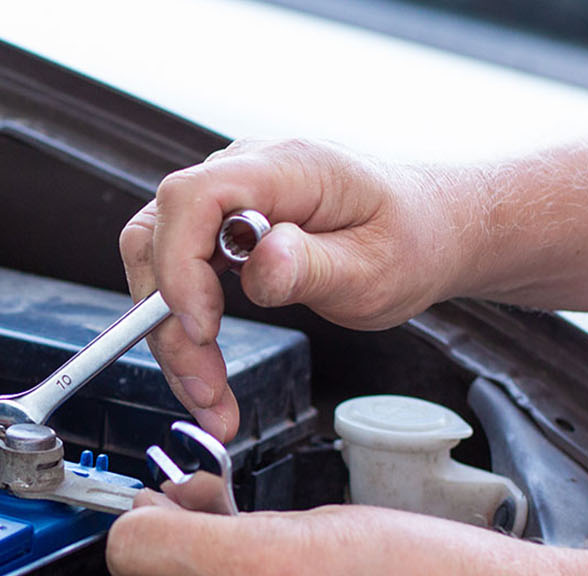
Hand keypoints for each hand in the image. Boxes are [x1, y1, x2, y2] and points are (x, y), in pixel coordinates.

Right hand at [120, 139, 480, 440]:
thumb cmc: (411, 238)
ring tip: (208, 396)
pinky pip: (179, 275)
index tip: (202, 329)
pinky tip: (207, 372)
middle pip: (159, 234)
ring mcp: (230, 200)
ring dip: (169, 334)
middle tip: (203, 387)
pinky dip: (184, 329)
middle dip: (167, 319)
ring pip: (159, 261)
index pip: (194, 197)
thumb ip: (314, 266)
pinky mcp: (223, 230)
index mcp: (287, 167)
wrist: (428, 228)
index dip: (180, 264)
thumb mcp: (377, 267)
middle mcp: (246, 173)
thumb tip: (261, 264)